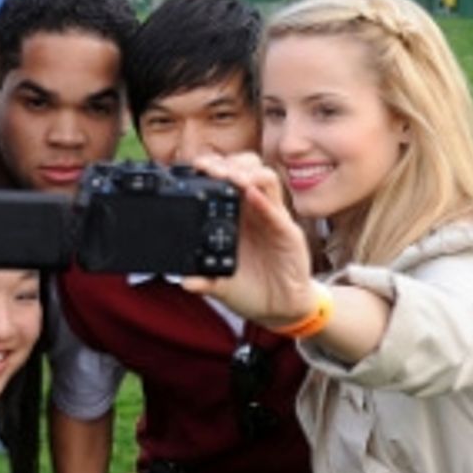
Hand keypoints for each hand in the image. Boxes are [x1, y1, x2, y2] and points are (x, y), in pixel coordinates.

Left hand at [179, 152, 316, 328]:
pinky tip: (252, 195)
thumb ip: (204, 279)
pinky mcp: (289, 234)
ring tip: (229, 177)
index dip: (213, 168)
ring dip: (246, 174)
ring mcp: (274, 219)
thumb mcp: (221, 285)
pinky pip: (278, 212)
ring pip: (266, 180)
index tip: (195, 167)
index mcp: (237, 216)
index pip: (229, 178)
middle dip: (229, 163)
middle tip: (209, 168)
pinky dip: (265, 202)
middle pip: (248, 169)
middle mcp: (256, 211)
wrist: (279, 309)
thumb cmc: (252, 289)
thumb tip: (183, 280)